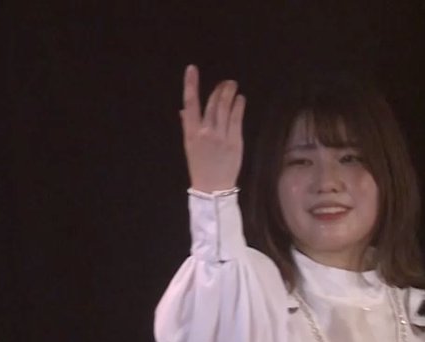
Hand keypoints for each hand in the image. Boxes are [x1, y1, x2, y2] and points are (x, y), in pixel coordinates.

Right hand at [180, 64, 245, 192]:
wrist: (212, 188)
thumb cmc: (200, 167)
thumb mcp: (190, 147)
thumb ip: (189, 127)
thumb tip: (184, 111)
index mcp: (190, 134)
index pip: (189, 104)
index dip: (190, 85)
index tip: (191, 69)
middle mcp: (205, 132)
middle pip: (211, 103)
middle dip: (218, 89)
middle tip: (226, 82)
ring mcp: (220, 136)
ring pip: (224, 107)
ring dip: (229, 93)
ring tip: (232, 85)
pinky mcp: (235, 140)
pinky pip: (236, 118)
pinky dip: (239, 105)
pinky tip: (240, 99)